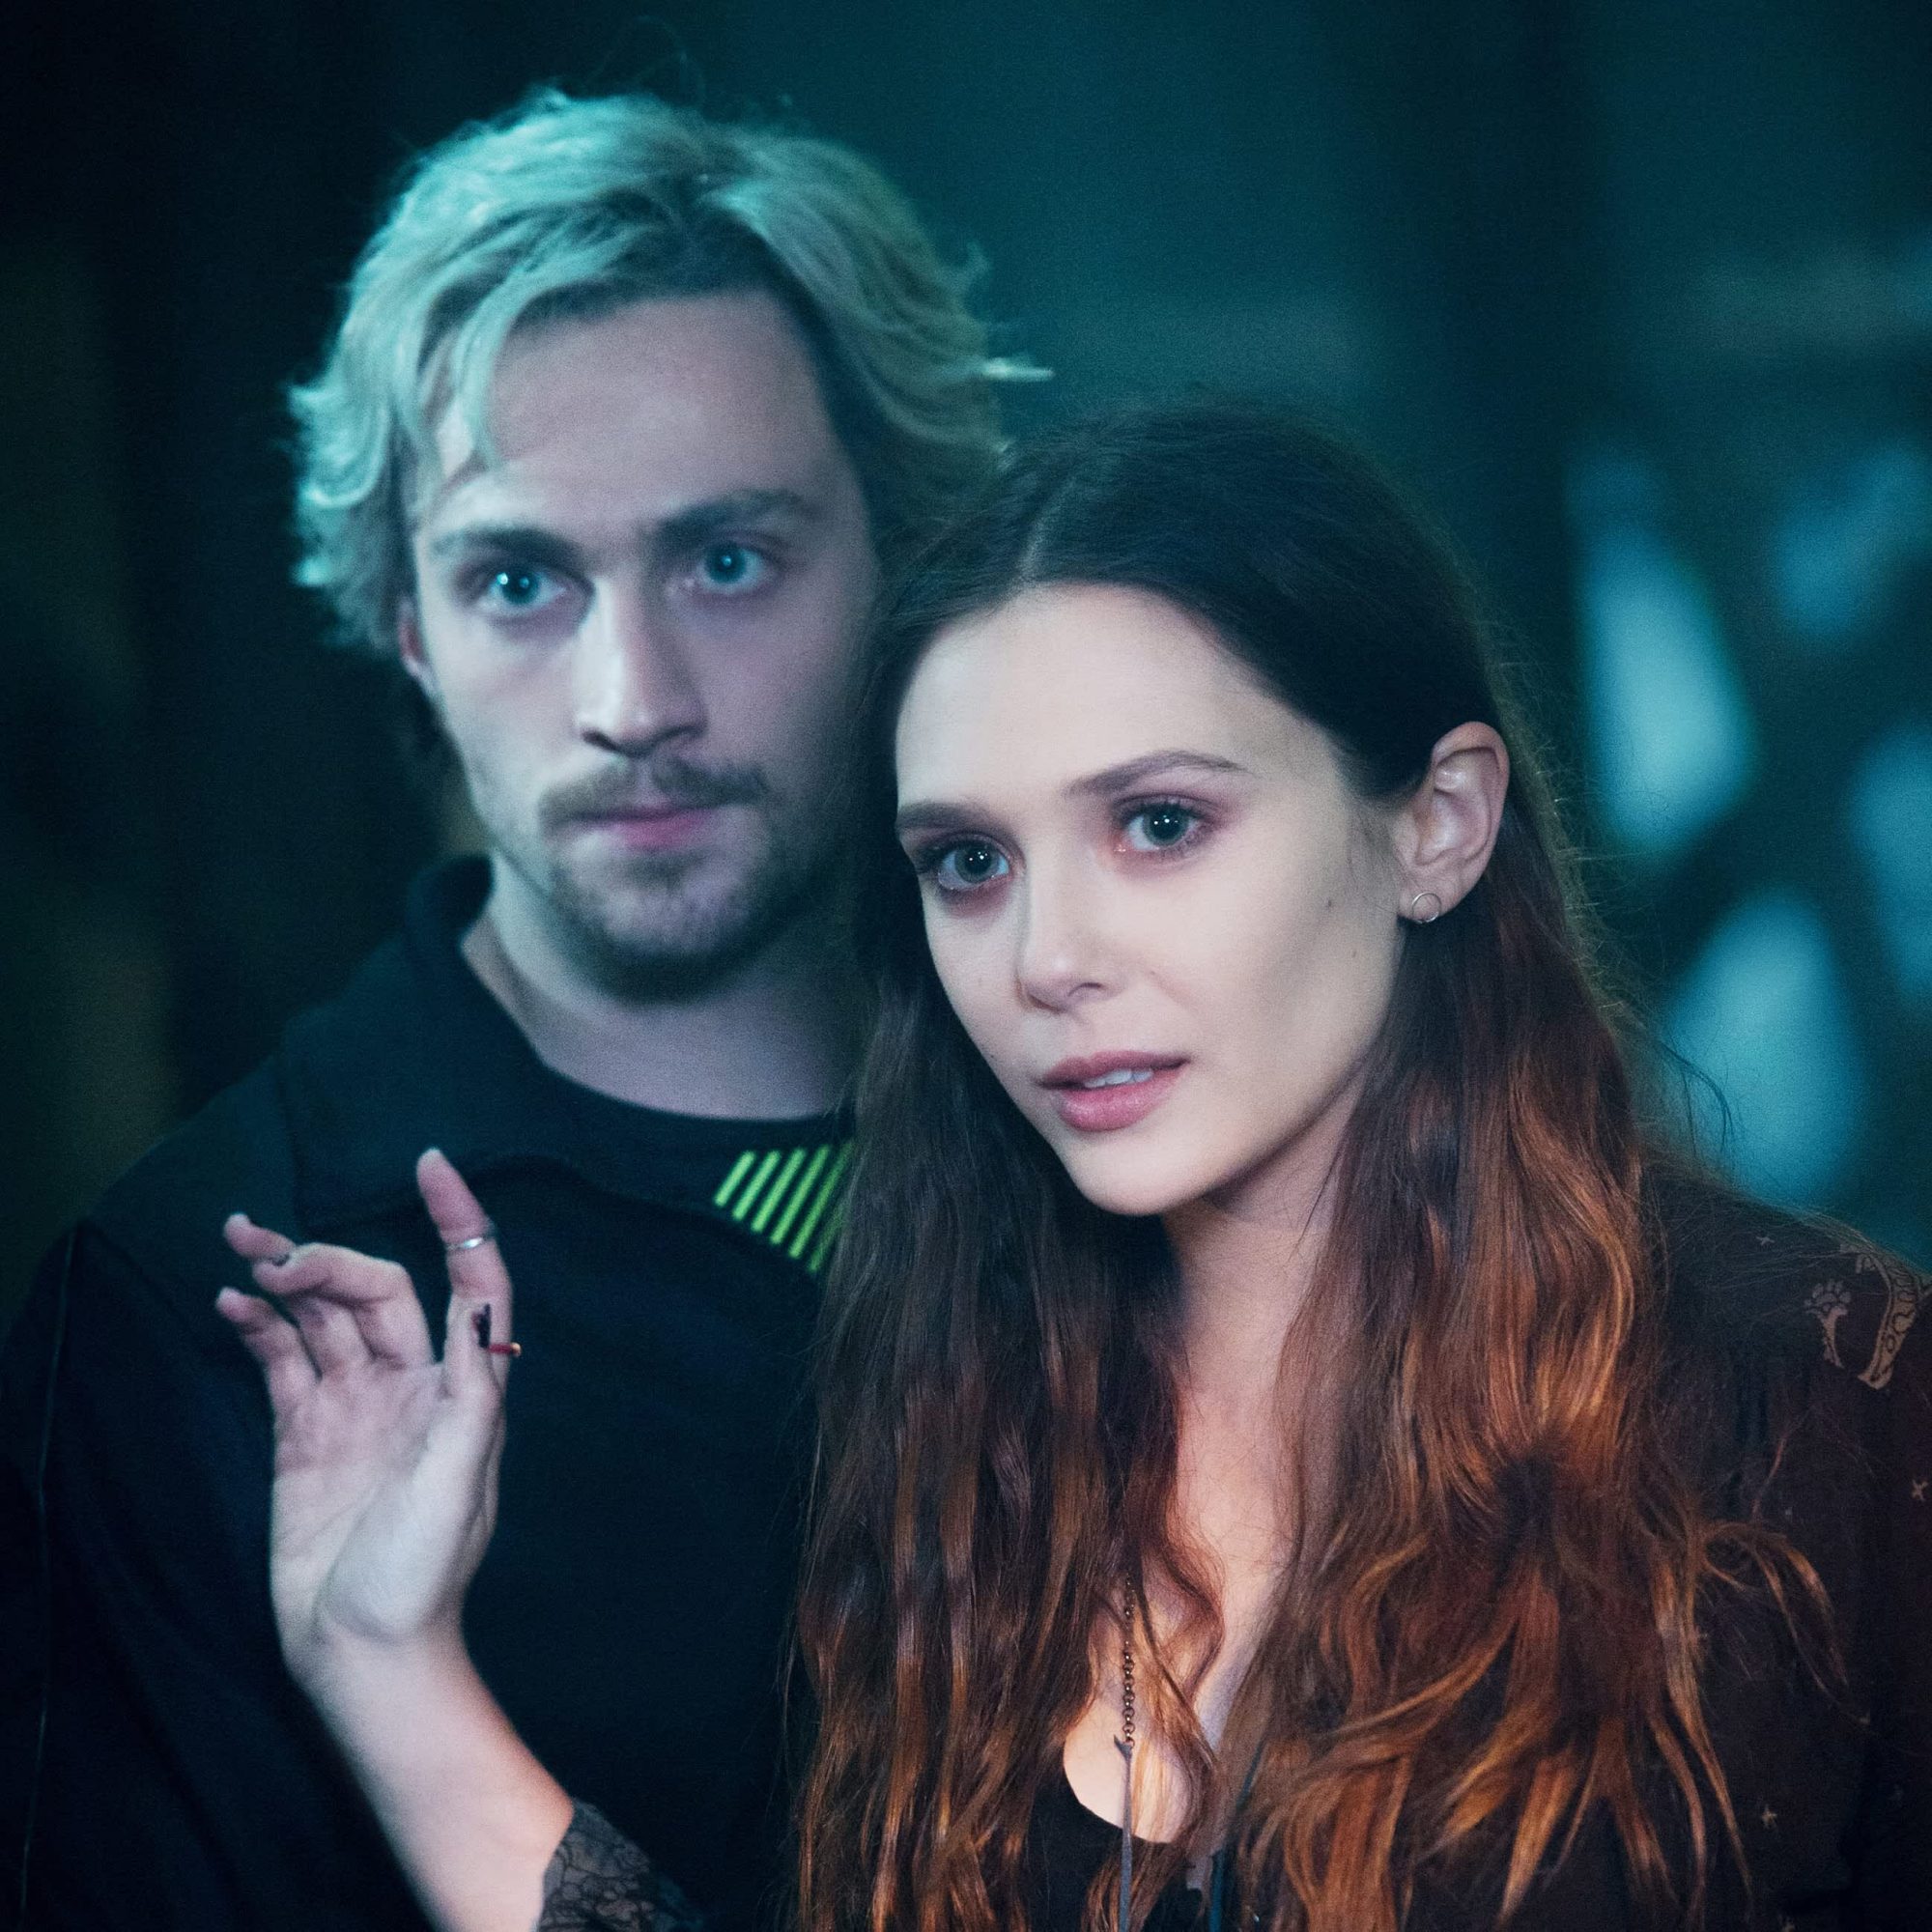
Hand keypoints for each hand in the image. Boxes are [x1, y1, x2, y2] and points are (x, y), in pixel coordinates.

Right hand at [217, 1148, 514, 1692]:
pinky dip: (261, 1326)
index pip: (471, 1283)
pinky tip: (233, 1302)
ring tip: (242, 1244)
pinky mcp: (305, 1435)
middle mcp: (414, 1386)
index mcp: (465, 1388)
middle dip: (330, 1256)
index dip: (460, 1221)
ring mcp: (356, 1408)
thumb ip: (471, 1395)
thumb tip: (478, 1311)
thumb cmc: (423, 1573)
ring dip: (289, 1276)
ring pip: (324, 1317)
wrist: (362, 1652)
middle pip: (377, 1291)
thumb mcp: (461, 1481)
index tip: (432, 1164)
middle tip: (273, 1251)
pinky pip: (282, 1362)